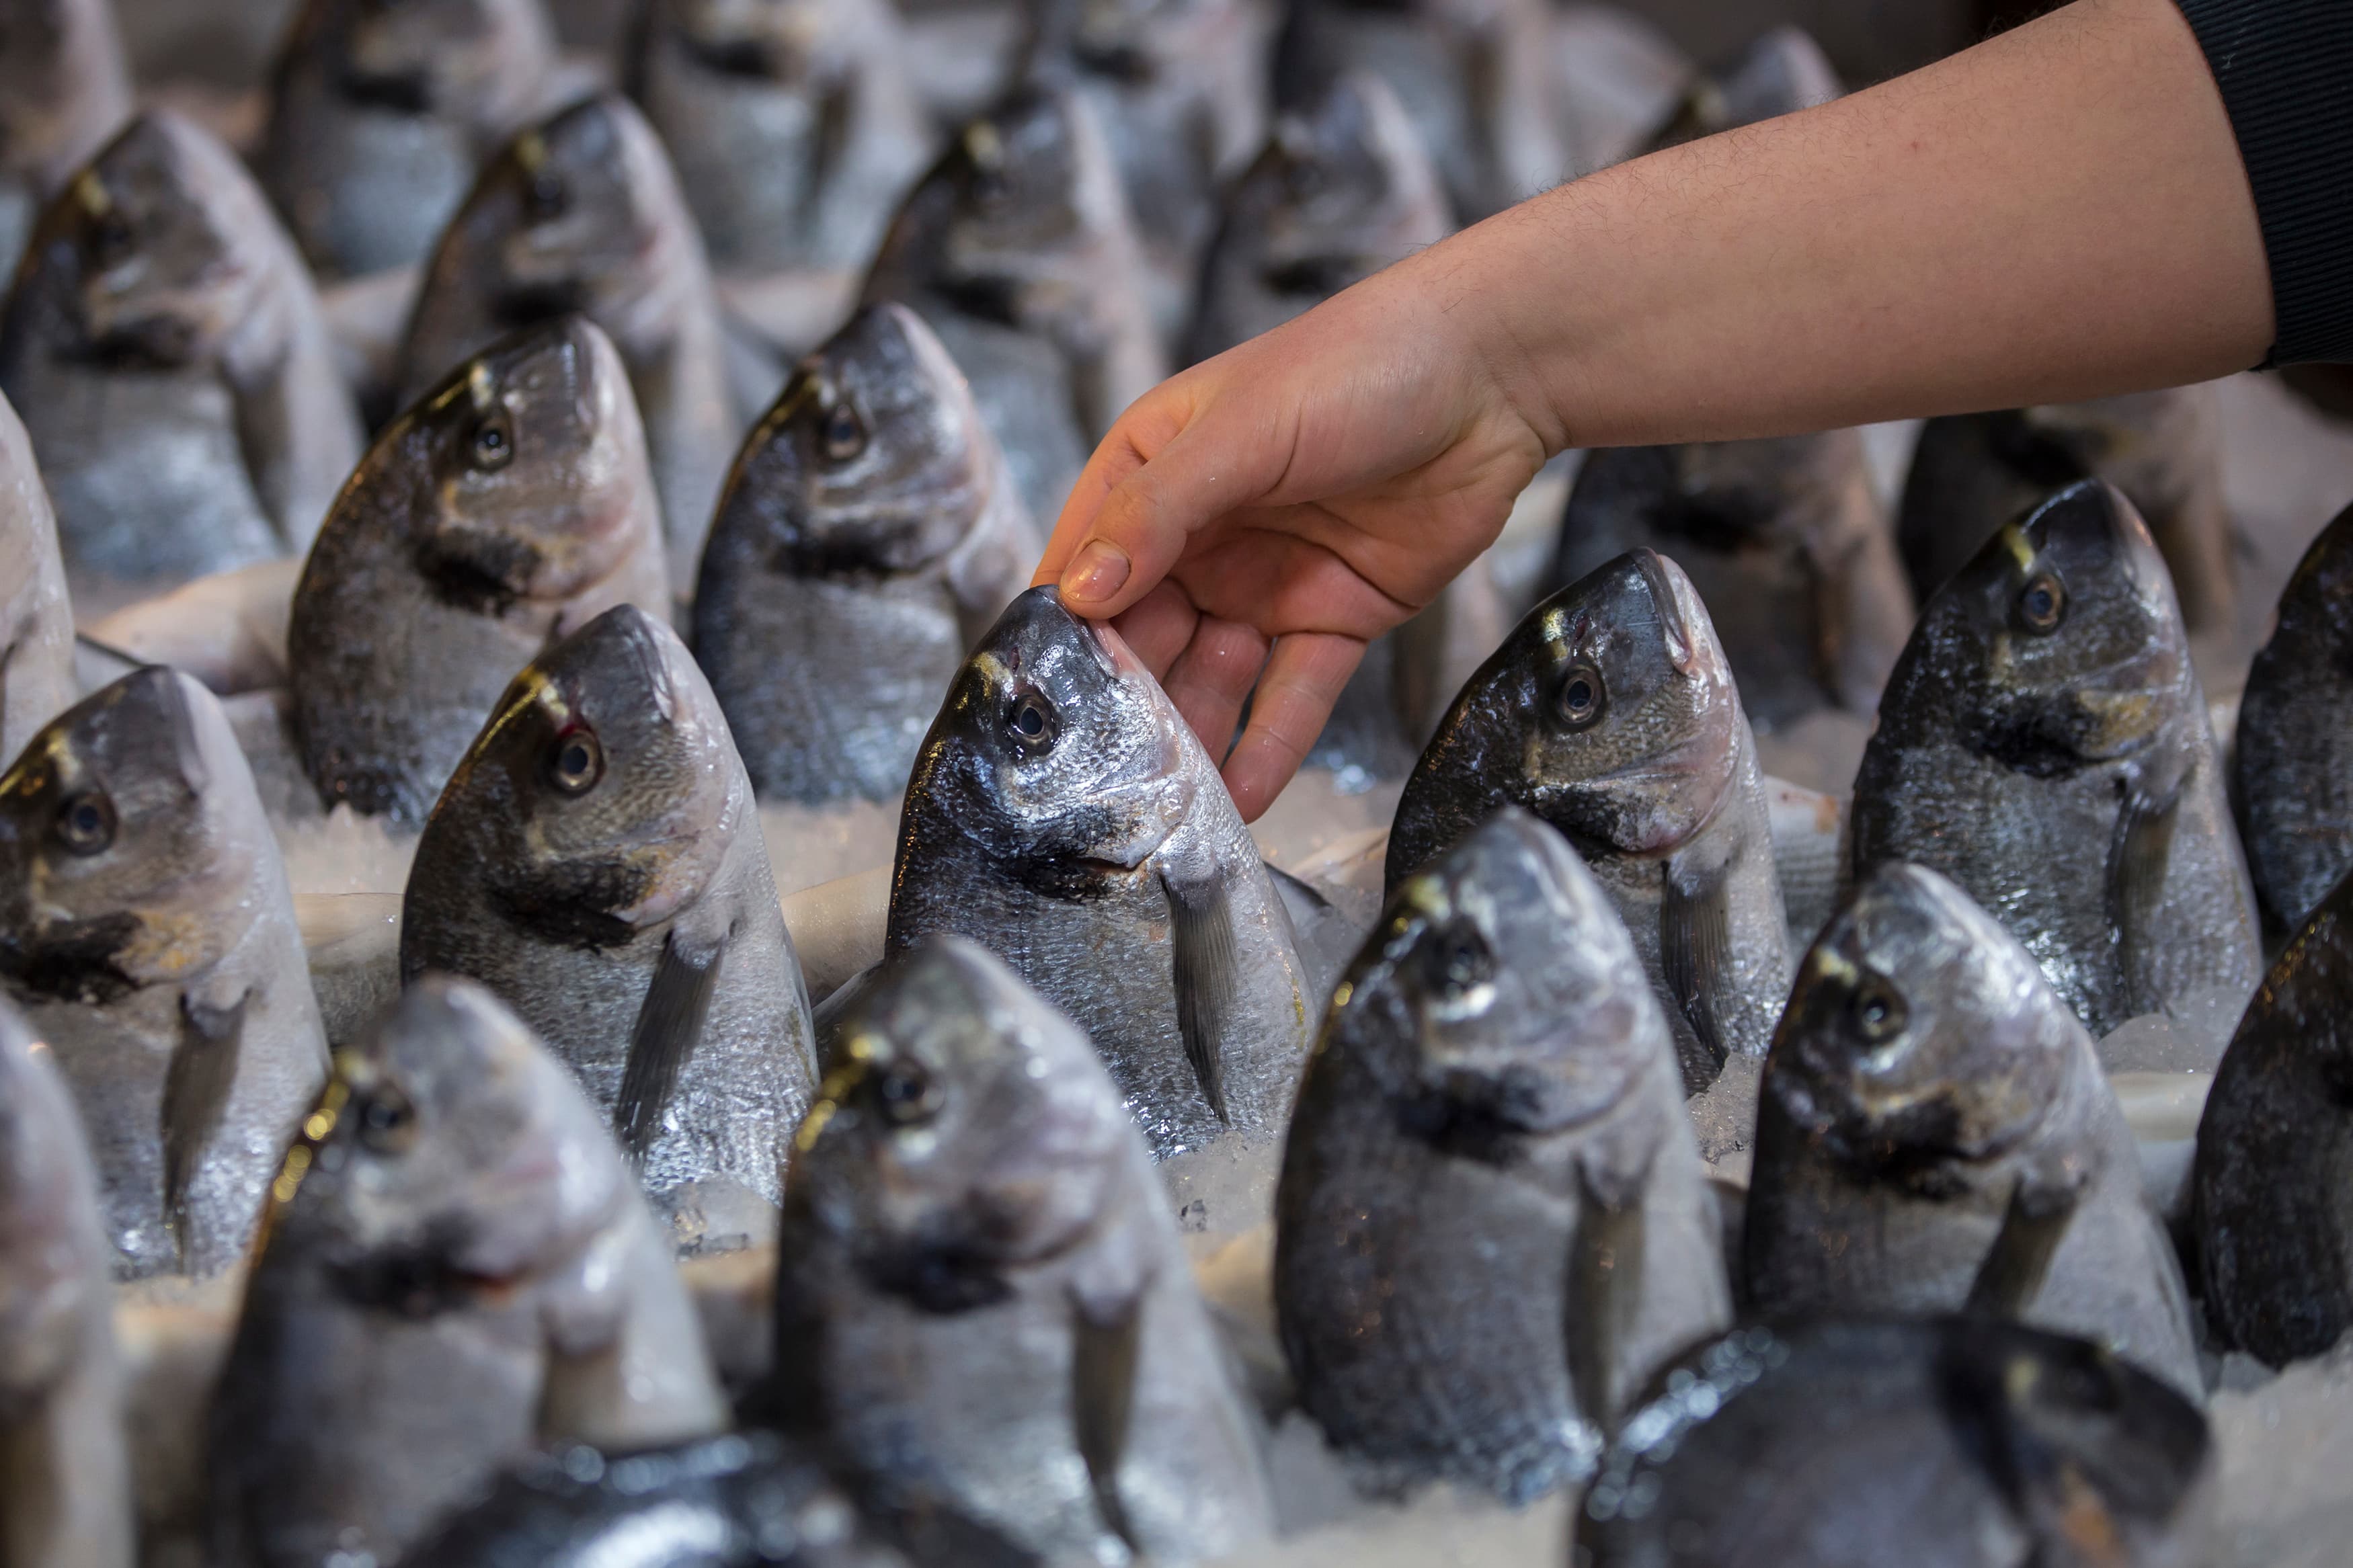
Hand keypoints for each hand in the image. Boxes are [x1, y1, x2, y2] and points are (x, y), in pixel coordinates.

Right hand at [1034, 247, 1553, 820]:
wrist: (1491, 375)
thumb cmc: (1356, 367)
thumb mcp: (1241, 433)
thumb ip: (1159, 513)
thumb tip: (1076, 593)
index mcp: (1152, 474)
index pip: (1084, 564)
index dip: (1060, 632)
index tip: (1040, 703)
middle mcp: (1199, 538)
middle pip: (1144, 636)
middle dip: (1126, 703)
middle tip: (1104, 776)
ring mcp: (1265, 583)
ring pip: (1212, 678)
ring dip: (1191, 737)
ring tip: (1168, 803)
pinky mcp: (1333, 621)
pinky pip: (1291, 696)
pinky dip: (1268, 747)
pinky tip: (1241, 799)